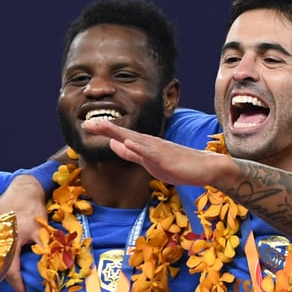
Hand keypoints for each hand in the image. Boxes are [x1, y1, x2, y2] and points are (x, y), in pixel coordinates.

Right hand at [0, 174, 47, 291]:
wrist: (22, 188)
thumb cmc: (31, 209)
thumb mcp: (41, 230)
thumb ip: (45, 248)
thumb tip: (55, 266)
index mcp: (8, 244)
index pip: (11, 271)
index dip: (17, 285)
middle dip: (5, 280)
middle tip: (14, 288)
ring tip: (6, 278)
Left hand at [83, 118, 223, 186]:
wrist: (205, 168)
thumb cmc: (178, 165)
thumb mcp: (149, 162)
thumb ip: (132, 154)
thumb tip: (115, 145)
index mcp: (143, 145)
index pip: (120, 137)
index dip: (104, 131)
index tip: (86, 125)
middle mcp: (149, 144)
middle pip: (124, 134)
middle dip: (105, 128)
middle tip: (87, 123)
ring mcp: (158, 150)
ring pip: (135, 140)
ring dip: (119, 133)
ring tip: (103, 126)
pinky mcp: (167, 159)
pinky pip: (151, 153)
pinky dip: (139, 147)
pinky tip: (128, 142)